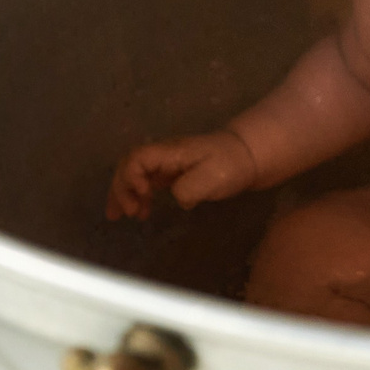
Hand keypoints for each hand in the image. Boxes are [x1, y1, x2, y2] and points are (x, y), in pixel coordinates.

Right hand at [106, 131, 256, 219]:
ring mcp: (167, 163)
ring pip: (135, 174)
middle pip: (129, 166)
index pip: (137, 159)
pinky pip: (147, 181)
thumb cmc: (231, 165)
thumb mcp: (211, 178)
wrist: (249, 155)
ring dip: (125, 194)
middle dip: (120, 189)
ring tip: (122, 216)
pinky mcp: (173, 173)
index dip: (131, 177)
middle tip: (121, 214)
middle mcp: (164, 155)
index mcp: (170, 152)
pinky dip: (139, 196)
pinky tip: (142, 212)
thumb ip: (188, 189)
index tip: (142, 196)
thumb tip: (174, 199)